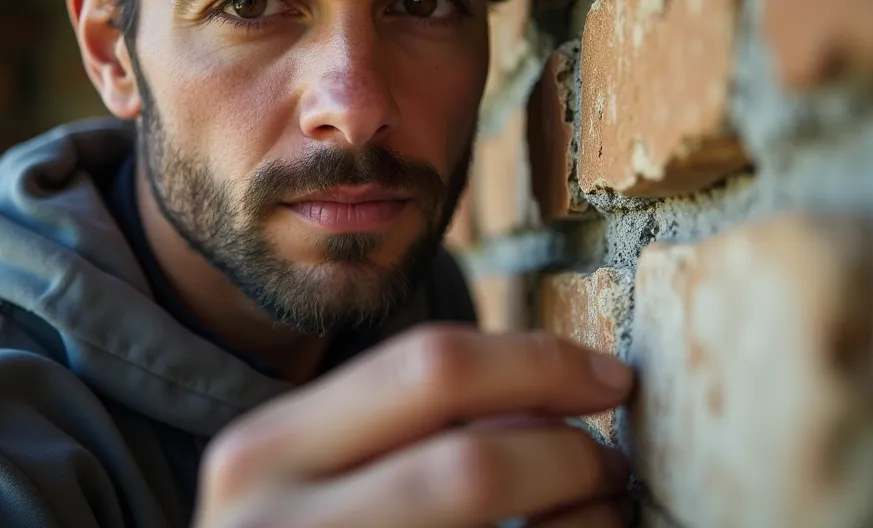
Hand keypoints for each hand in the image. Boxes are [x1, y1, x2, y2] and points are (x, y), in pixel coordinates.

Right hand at [194, 324, 635, 526]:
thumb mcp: (302, 483)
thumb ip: (392, 431)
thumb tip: (546, 394)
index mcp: (264, 454)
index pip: (430, 365)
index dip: (540, 362)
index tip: (606, 376)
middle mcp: (278, 527)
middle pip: (474, 463)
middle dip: (570, 455)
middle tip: (609, 464)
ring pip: (497, 527)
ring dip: (581, 520)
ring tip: (600, 514)